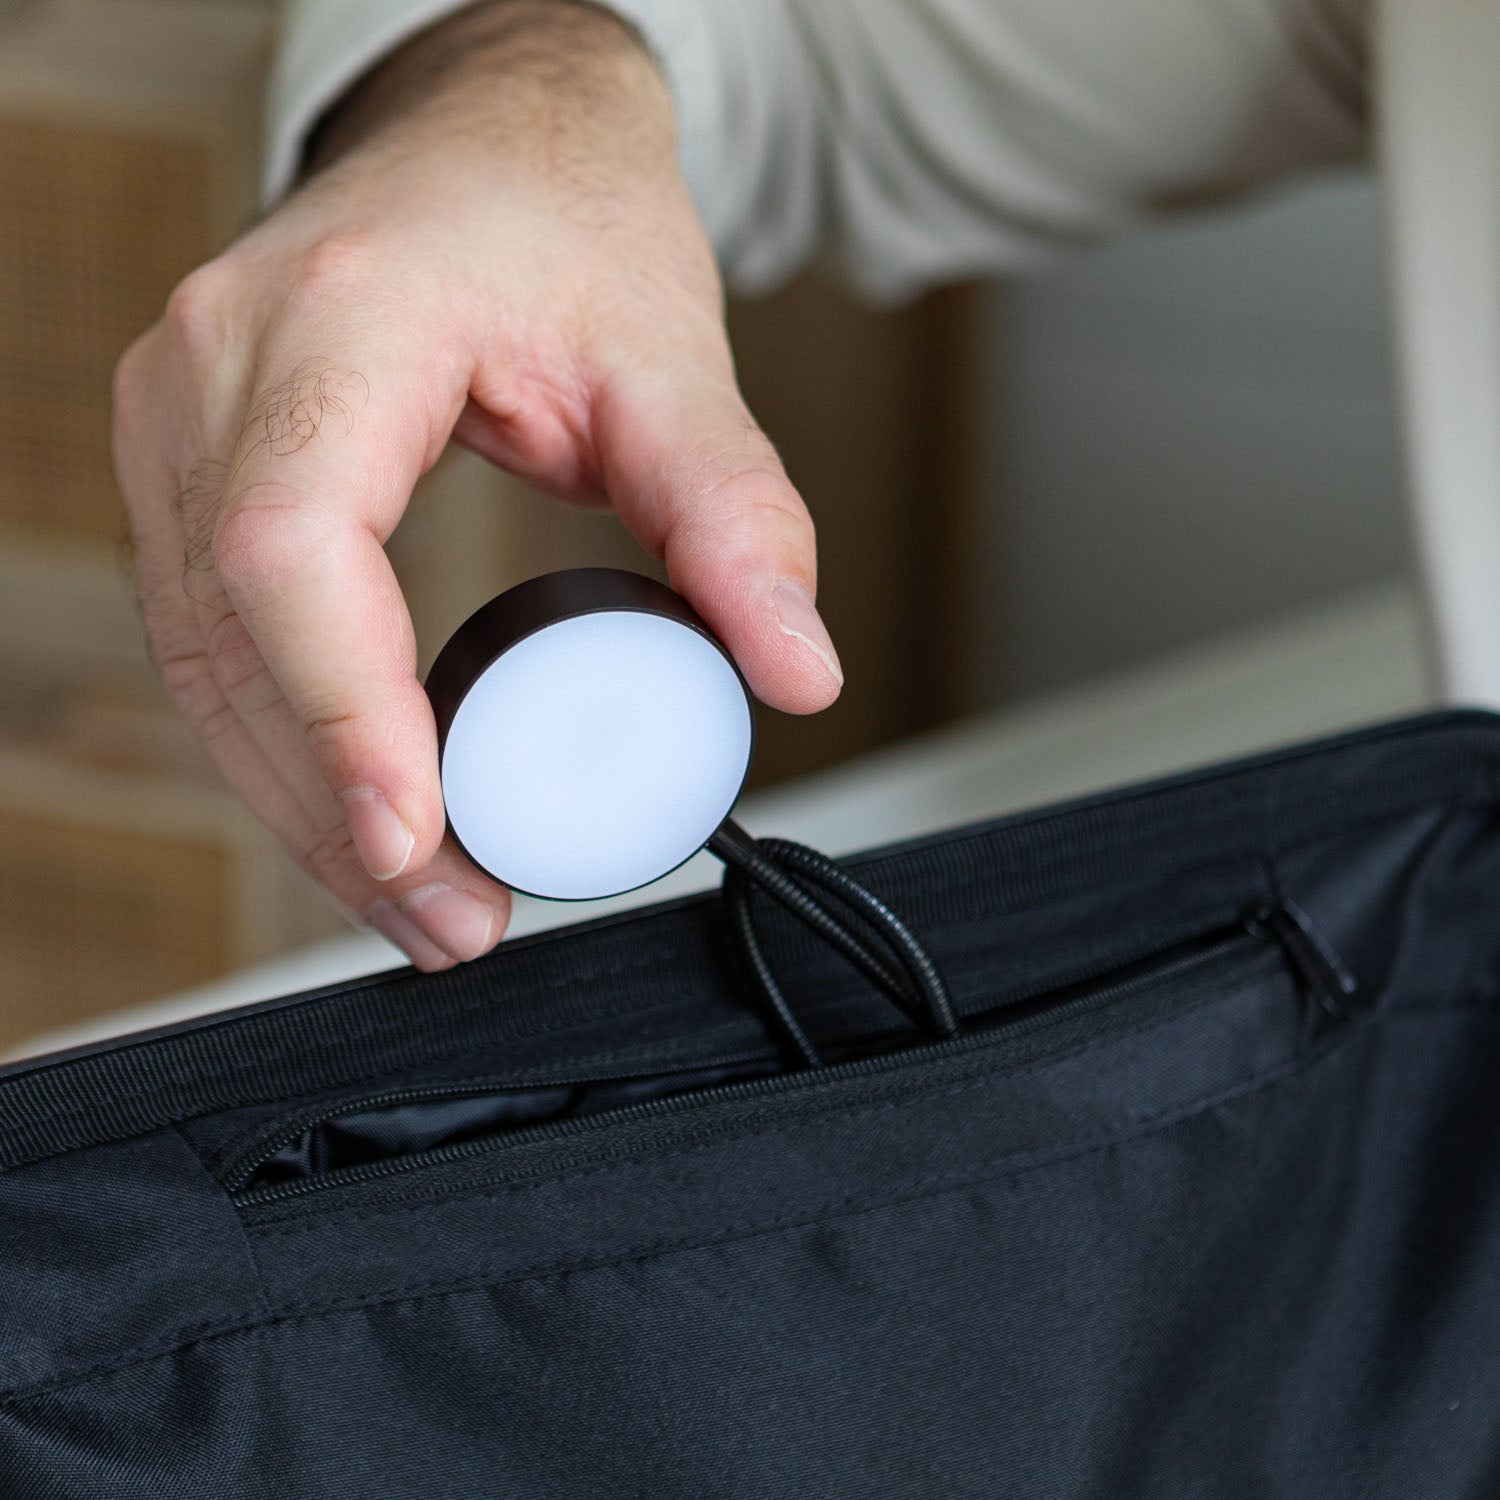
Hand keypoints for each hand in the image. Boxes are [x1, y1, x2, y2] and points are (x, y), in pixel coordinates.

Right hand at [112, 1, 840, 970]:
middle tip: (453, 918)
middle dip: (335, 808)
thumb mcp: (673, 359)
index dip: (344, 711)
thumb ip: (740, 517)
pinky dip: (286, 745)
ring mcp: (180, 418)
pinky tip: (364, 819)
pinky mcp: (192, 468)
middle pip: (231, 638)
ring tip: (423, 904)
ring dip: (303, 803)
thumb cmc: (564, 224)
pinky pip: (213, 638)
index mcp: (334, 322)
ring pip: (203, 661)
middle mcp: (217, 367)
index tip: (418, 840)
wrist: (489, 149)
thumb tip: (798, 670)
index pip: (291, 543)